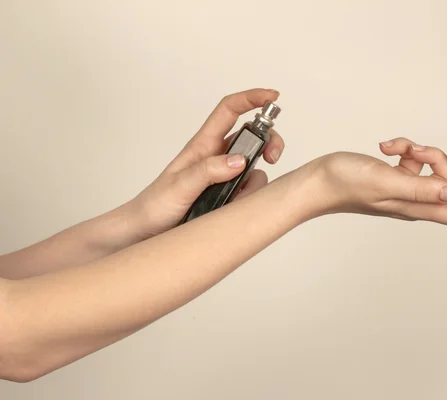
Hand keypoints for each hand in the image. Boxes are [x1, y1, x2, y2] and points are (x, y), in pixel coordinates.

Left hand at [124, 88, 284, 238]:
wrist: (145, 233)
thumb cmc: (155, 205)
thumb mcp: (179, 185)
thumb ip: (208, 171)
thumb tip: (239, 160)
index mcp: (203, 146)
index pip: (229, 111)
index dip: (251, 99)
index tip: (272, 97)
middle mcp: (217, 158)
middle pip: (253, 137)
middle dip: (269, 143)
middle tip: (272, 157)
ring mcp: (225, 177)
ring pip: (255, 168)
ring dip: (255, 182)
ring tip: (237, 197)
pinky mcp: (229, 195)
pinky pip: (251, 191)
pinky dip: (250, 198)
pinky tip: (234, 208)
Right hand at [307, 137, 446, 228]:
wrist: (318, 181)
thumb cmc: (344, 184)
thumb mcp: (385, 182)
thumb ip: (421, 188)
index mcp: (420, 208)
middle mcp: (419, 202)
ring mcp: (409, 190)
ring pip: (438, 169)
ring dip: (425, 150)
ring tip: (398, 148)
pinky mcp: (398, 178)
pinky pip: (417, 160)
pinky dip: (407, 148)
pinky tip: (388, 147)